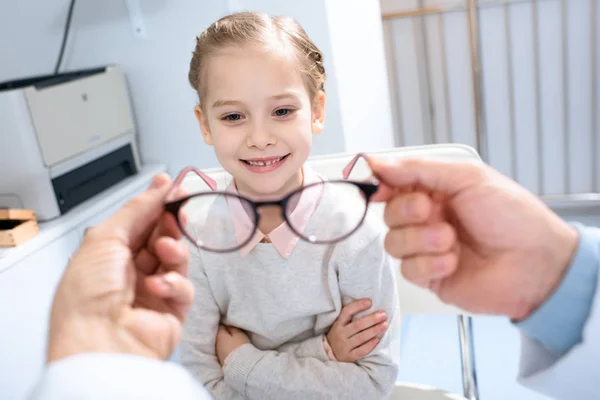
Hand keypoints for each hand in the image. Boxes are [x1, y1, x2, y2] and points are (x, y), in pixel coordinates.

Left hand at [47, 174, 193, 361]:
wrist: (99, 343)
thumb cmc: (87, 295)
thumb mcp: (105, 238)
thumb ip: (137, 210)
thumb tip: (159, 185)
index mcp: (108, 256)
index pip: (139, 223)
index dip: (155, 205)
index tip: (172, 188)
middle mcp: (129, 273)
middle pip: (160, 238)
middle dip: (169, 224)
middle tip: (177, 212)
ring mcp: (152, 293)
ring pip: (176, 260)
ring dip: (173, 250)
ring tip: (164, 249)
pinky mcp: (171, 312)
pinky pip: (184, 288)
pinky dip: (175, 283)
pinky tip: (160, 286)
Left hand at [216, 325, 249, 365]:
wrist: (239, 365)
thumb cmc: (240, 346)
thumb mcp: (238, 334)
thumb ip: (232, 328)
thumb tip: (227, 324)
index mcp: (219, 335)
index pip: (220, 326)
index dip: (225, 324)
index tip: (230, 324)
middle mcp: (216, 344)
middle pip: (219, 336)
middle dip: (223, 333)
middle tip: (231, 332)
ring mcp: (217, 353)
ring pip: (220, 344)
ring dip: (224, 342)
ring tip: (232, 341)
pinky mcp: (220, 360)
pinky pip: (222, 351)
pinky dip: (225, 348)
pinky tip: (230, 349)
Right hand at [326, 299, 387, 361]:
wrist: (328, 355)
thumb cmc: (339, 336)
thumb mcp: (339, 325)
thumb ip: (349, 318)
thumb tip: (368, 306)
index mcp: (338, 324)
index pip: (347, 312)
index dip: (358, 306)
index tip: (370, 302)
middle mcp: (341, 334)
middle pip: (358, 325)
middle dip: (372, 319)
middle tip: (384, 315)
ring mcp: (345, 346)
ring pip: (361, 337)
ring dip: (374, 330)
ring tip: (385, 325)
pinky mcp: (349, 357)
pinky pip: (361, 351)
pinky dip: (370, 345)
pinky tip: (377, 339)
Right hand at [370, 157, 578, 319]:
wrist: (537, 264)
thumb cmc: (513, 216)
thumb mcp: (468, 177)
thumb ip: (419, 169)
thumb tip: (377, 162)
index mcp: (435, 190)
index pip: (393, 183)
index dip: (379, 184)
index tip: (375, 185)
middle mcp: (427, 218)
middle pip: (388, 213)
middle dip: (406, 211)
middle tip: (430, 210)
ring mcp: (426, 248)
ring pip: (393, 242)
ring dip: (421, 240)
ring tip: (451, 239)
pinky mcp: (429, 277)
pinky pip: (408, 270)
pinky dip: (430, 264)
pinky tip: (454, 261)